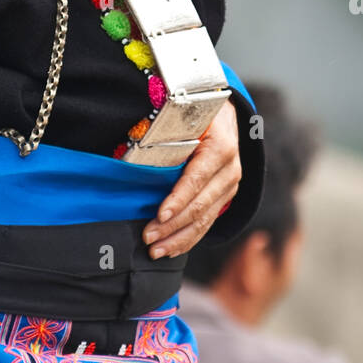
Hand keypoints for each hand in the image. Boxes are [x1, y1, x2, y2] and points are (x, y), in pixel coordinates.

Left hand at [142, 99, 240, 258]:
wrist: (224, 112)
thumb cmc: (198, 112)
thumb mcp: (186, 114)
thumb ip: (165, 132)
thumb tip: (132, 149)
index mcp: (220, 146)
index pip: (196, 179)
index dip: (178, 200)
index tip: (159, 215)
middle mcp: (230, 169)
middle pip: (200, 205)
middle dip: (172, 225)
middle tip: (148, 237)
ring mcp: (230, 185)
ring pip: (205, 219)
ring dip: (179, 238)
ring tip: (155, 250)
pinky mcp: (225, 196)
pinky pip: (208, 222)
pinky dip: (189, 238)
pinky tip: (172, 248)